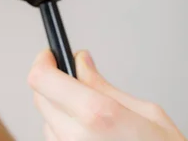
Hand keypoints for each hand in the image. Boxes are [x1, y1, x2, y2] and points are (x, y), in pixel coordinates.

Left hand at [28, 49, 186, 140]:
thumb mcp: (146, 112)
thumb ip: (104, 86)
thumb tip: (81, 63)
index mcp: (97, 114)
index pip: (43, 79)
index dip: (43, 62)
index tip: (51, 55)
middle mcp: (76, 136)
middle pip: (40, 97)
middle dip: (53, 83)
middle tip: (74, 78)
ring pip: (46, 120)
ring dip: (60, 109)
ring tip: (91, 113)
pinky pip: (55, 139)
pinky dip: (65, 130)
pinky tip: (89, 132)